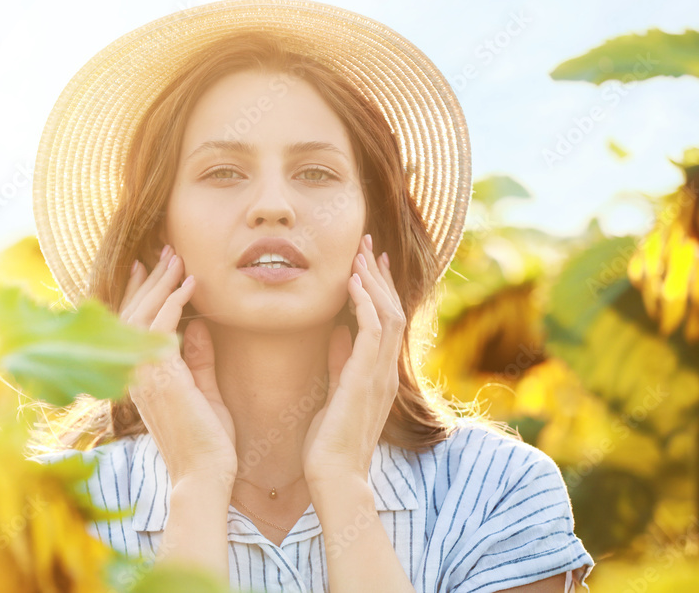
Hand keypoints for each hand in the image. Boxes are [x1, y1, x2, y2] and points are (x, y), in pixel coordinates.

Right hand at [119, 245, 237, 489]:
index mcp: (138, 378)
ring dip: (162, 282)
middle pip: (133, 313)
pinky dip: (175, 301)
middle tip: (165, 250)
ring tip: (178, 258)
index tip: (148, 266)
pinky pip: (161, 325)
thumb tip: (198, 328)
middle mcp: (132, 373)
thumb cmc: (207, 443)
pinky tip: (190, 284)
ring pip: (143, 314)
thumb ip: (197, 361)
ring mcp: (141, 373)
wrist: (204, 475)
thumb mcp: (203, 392)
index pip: (131, 326)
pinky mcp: (159, 374)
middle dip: (150, 279)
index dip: (140, 293)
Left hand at [301, 233, 406, 486]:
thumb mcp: (334, 393)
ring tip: (360, 254)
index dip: (378, 288)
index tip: (368, 262)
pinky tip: (352, 282)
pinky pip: (372, 331)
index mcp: (377, 373)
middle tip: (368, 244)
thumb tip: (337, 333)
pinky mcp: (366, 379)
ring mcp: (379, 375)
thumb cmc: (330, 443)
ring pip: (387, 314)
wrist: (334, 477)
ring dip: (372, 281)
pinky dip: (364, 303)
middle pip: (391, 309)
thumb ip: (340, 362)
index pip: (385, 320)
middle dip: (378, 275)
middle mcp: (384, 370)